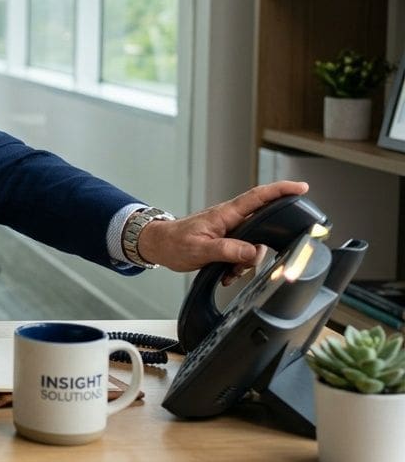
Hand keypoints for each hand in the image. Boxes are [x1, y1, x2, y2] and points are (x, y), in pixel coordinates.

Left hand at [137, 180, 308, 281]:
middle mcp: (231, 220)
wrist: (159, 247)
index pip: (258, 197)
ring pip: (254, 246)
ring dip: (245, 263)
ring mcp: (230, 231)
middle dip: (261, 247)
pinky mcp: (228, 242)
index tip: (302, 188)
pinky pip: (244, 254)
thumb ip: (227, 250)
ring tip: (226, 271)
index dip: (281, 190)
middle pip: (263, 227)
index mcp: (226, 214)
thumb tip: (252, 252)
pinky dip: (238, 266)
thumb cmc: (174, 243)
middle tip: (244, 263)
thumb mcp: (200, 249)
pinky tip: (224, 273)